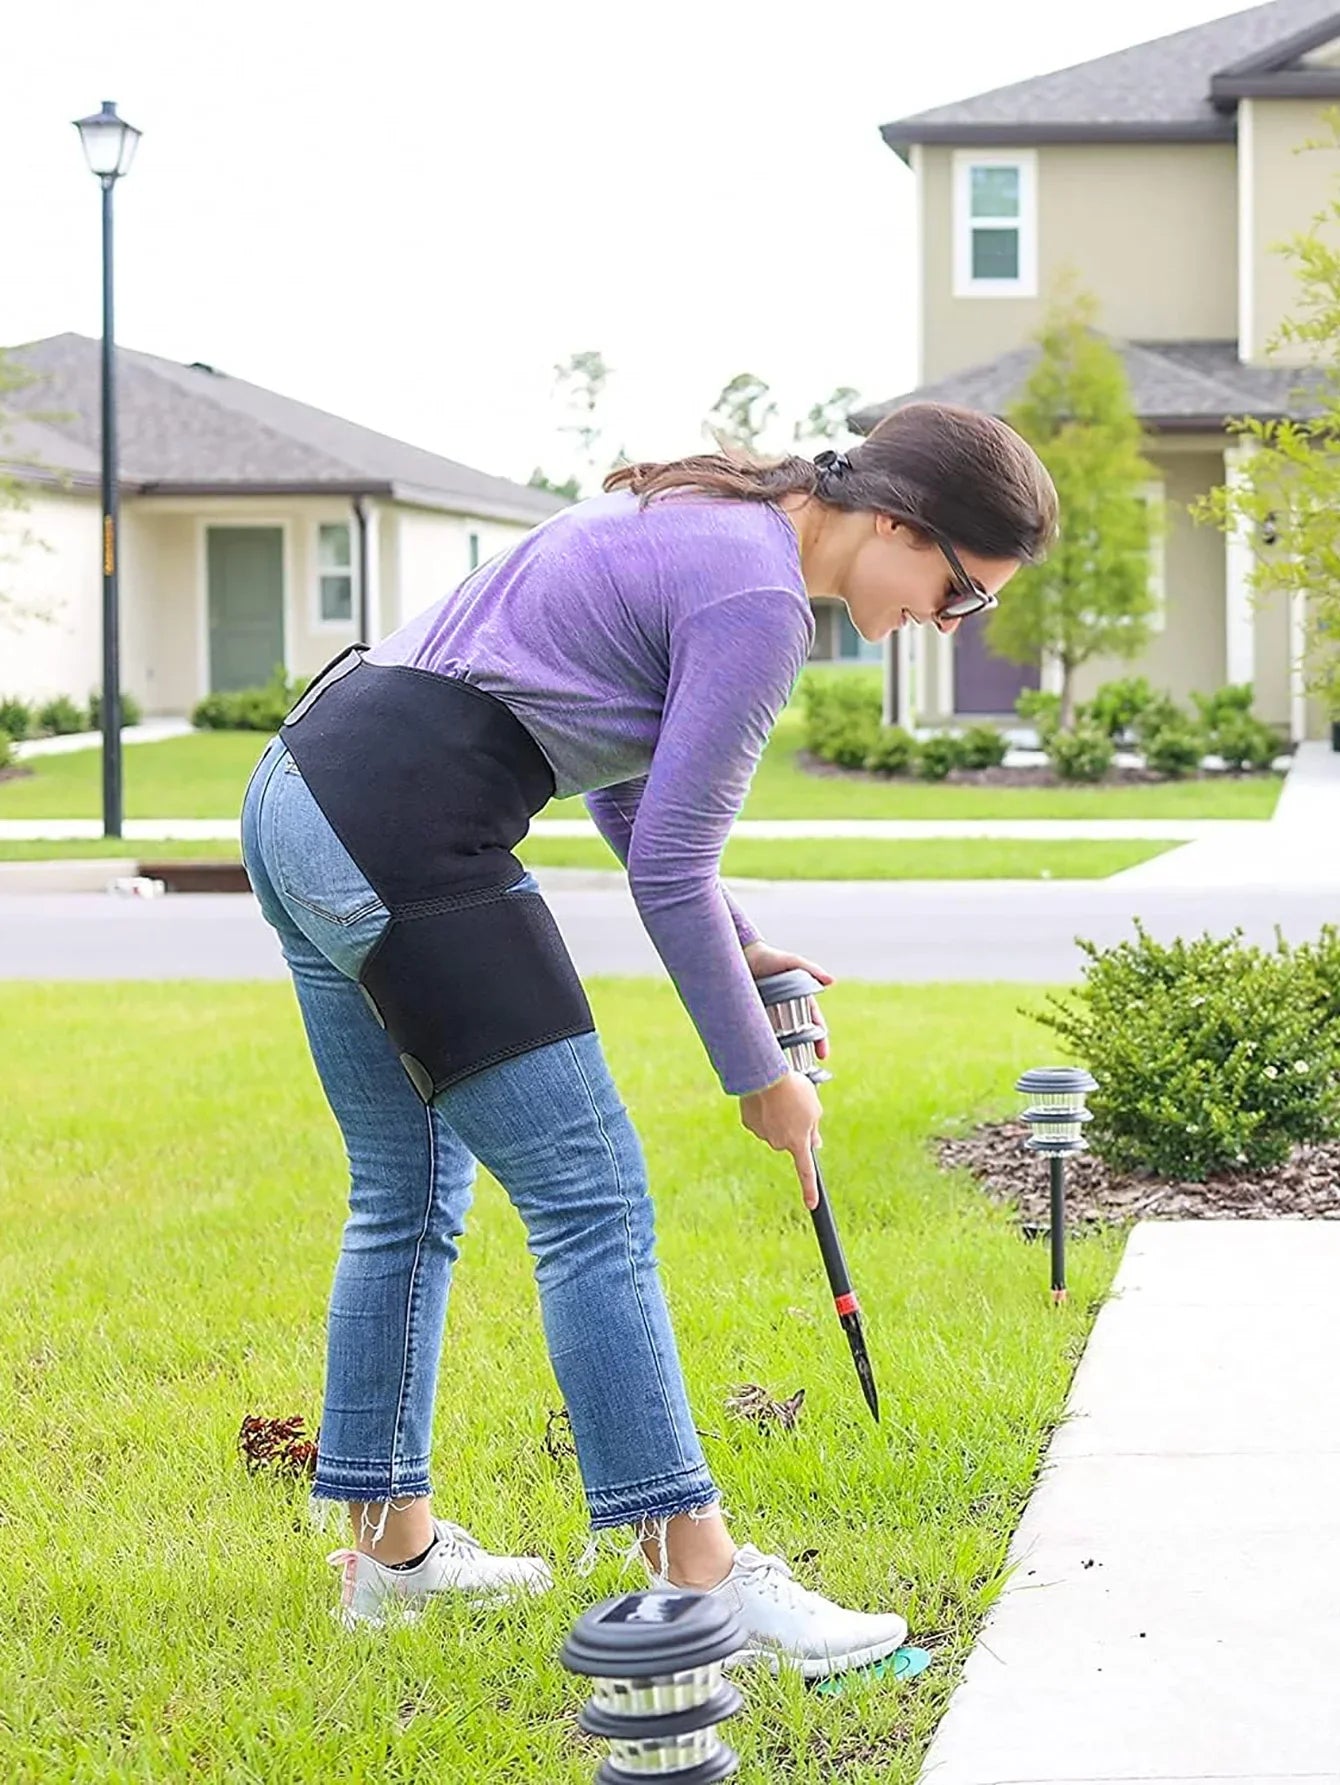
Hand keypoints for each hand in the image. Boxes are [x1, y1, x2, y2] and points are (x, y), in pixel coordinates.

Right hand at [739, 1070, 823, 1209]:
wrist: (765, 1075)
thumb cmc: (795, 1090)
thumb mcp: (814, 1109)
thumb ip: (814, 1129)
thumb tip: (814, 1144)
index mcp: (798, 1142)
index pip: (806, 1171)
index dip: (809, 1189)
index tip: (811, 1204)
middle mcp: (779, 1143)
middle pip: (790, 1140)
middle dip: (794, 1128)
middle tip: (796, 1107)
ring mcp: (763, 1134)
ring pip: (774, 1130)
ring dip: (779, 1118)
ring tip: (782, 1098)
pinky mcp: (749, 1123)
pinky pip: (760, 1121)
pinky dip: (764, 1113)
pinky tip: (767, 1099)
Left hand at [743, 941, 833, 1060]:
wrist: (741, 954)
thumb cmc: (769, 957)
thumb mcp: (791, 962)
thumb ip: (811, 970)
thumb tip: (831, 982)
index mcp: (799, 999)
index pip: (813, 1024)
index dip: (819, 1040)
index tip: (822, 1055)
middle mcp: (785, 1009)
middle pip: (798, 1035)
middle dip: (804, 1053)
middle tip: (805, 1070)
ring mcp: (769, 1014)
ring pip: (779, 1039)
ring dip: (783, 1054)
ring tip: (784, 1072)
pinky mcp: (752, 1016)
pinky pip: (759, 1036)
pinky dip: (762, 1048)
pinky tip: (761, 1061)